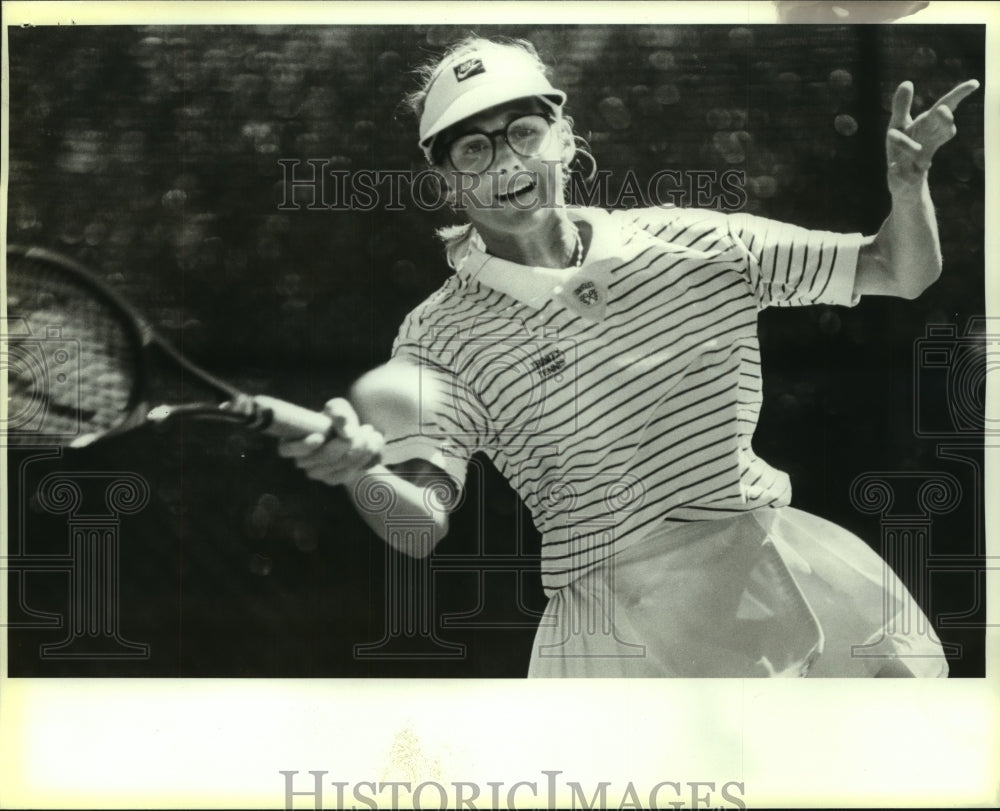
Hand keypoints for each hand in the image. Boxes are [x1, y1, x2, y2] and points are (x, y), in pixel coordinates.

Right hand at [277, 397, 383, 486]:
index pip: (286, 450)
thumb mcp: (338, 408)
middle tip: (364, 428)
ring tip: (369, 431)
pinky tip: (373, 444)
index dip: (302, 446)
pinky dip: (365, 458)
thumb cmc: (337, 418)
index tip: (319, 436)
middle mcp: (302, 461)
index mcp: (293, 441)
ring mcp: (317, 473)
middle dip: (348, 442)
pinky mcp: (334, 479)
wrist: (351, 433)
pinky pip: (349, 473)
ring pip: (339, 466)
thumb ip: (339, 414)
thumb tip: (347, 432)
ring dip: (361, 448)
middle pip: (323, 457)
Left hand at [886, 78, 978, 197]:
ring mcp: (919, 162)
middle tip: (942, 109)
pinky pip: (903, 175)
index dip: (959, 96)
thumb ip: (901, 106)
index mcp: (928, 127)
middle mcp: (929, 143)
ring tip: (889, 133)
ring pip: (919, 152)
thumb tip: (907, 82)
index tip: (974, 83)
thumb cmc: (903, 148)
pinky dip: (897, 170)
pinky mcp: (907, 178)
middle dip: (944, 121)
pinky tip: (892, 166)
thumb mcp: (898, 126)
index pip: (945, 109)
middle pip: (944, 131)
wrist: (903, 182)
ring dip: (905, 144)